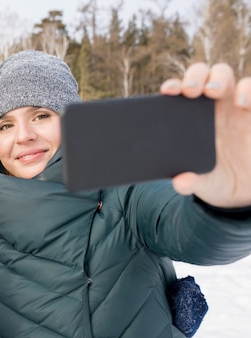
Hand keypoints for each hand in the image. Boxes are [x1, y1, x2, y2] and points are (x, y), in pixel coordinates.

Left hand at [160, 62, 250, 207]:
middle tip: (191, 91)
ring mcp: (235, 106)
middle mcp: (211, 106)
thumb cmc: (217, 179)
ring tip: (213, 91)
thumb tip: (180, 182)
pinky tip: (242, 104)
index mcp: (190, 119)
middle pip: (201, 75)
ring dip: (218, 77)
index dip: (173, 86)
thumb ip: (191, 183)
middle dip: (195, 77)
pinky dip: (249, 90)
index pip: (178, 93)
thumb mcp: (203, 184)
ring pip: (224, 75)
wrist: (244, 190)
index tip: (166, 91)